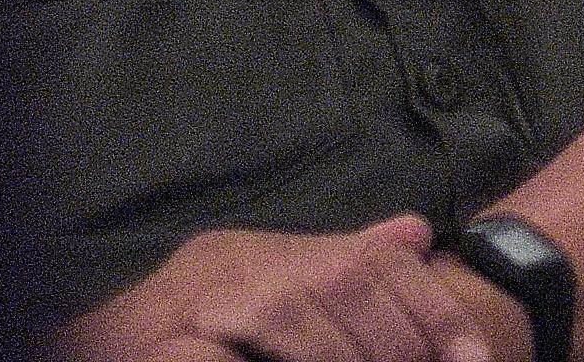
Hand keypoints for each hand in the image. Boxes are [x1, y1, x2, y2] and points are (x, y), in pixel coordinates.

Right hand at [57, 216, 495, 361]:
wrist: (104, 346)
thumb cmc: (199, 325)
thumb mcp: (276, 290)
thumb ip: (341, 265)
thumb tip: (414, 234)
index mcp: (287, 255)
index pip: (378, 269)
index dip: (435, 317)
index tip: (478, 360)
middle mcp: (253, 263)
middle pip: (350, 295)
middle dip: (397, 349)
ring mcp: (212, 298)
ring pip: (306, 326)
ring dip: (347, 360)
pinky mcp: (170, 340)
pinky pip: (242, 353)